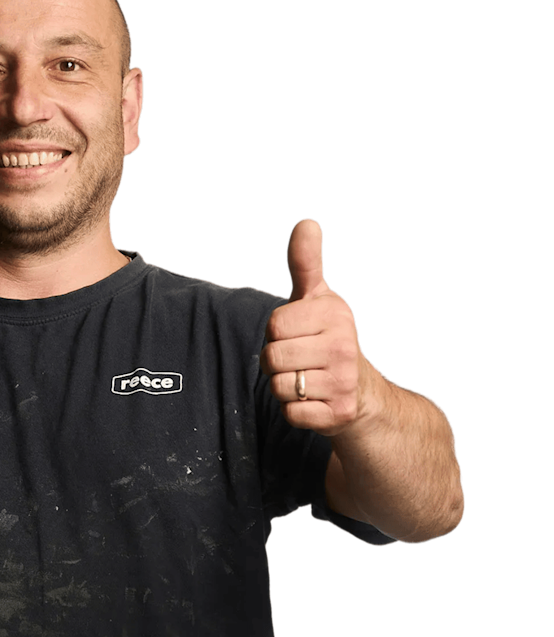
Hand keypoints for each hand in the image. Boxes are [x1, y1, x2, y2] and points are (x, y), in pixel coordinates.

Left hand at [259, 219, 377, 436]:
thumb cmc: (329, 340)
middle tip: (301, 362)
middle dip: (277, 363)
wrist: (365, 395)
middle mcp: (344, 346)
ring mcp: (343, 382)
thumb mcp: (319, 301)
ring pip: (278, 387)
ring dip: (285, 387)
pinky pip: (291, 414)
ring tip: (308, 380)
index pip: (274, 326)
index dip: (278, 334)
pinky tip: (315, 401)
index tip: (299, 335)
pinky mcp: (338, 415)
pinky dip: (295, 411)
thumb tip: (305, 222)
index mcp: (335, 314)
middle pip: (271, 358)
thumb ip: (306, 264)